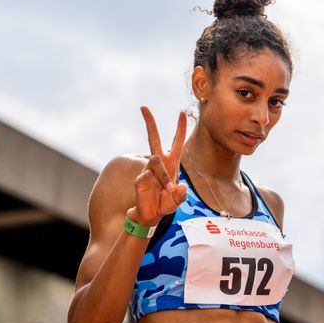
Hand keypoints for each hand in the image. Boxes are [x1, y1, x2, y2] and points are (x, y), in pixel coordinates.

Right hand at [126, 106, 186, 225]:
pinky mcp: (140, 178)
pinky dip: (156, 185)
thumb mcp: (178, 200)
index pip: (177, 142)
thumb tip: (179, 186)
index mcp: (172, 163)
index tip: (182, 112)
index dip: (180, 128)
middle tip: (143, 107)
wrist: (151, 215)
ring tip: (166, 190)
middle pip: (153, 138)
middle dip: (150, 123)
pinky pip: (149, 176)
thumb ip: (181, 195)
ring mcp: (148, 169)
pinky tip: (158, 193)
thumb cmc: (165, 203)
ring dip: (163, 177)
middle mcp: (159, 163)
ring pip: (156, 162)